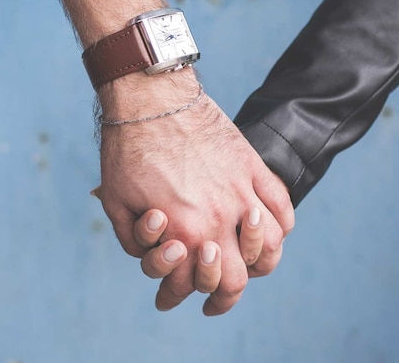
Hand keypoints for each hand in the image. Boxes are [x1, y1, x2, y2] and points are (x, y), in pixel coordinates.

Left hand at [95, 70, 293, 314]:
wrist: (151, 97)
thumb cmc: (127, 150)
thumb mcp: (116, 202)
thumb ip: (135, 241)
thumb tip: (152, 255)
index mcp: (187, 231)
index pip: (200, 285)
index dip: (182, 298)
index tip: (170, 299)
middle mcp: (221, 217)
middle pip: (241, 277)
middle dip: (226, 295)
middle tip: (215, 300)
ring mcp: (242, 190)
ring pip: (271, 245)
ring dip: (261, 263)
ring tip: (249, 267)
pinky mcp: (252, 165)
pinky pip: (281, 204)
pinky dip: (280, 224)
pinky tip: (270, 230)